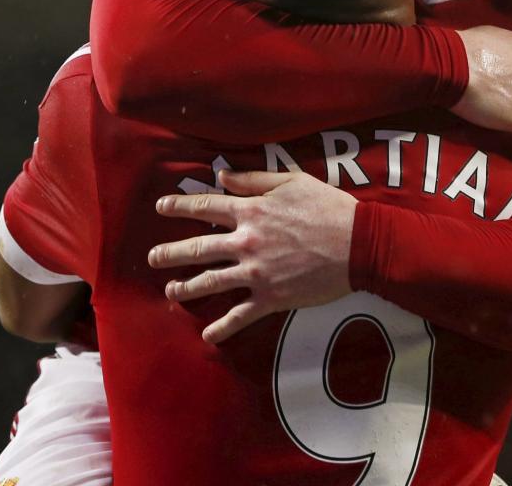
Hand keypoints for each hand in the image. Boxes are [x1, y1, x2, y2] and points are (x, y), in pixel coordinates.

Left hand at [149, 170, 355, 343]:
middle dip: (170, 253)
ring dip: (186, 288)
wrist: (358, 244)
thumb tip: (222, 176)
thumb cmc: (329, 208)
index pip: (206, 207)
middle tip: (152, 257)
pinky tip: (207, 335)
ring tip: (171, 290)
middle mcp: (247, 242)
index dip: (180, 206)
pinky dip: (222, 328)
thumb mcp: (293, 182)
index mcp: (251, 212)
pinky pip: (240, 316)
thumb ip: (254, 180)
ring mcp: (256, 273)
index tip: (161, 208)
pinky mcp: (271, 298)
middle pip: (198, 248)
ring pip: (210, 282)